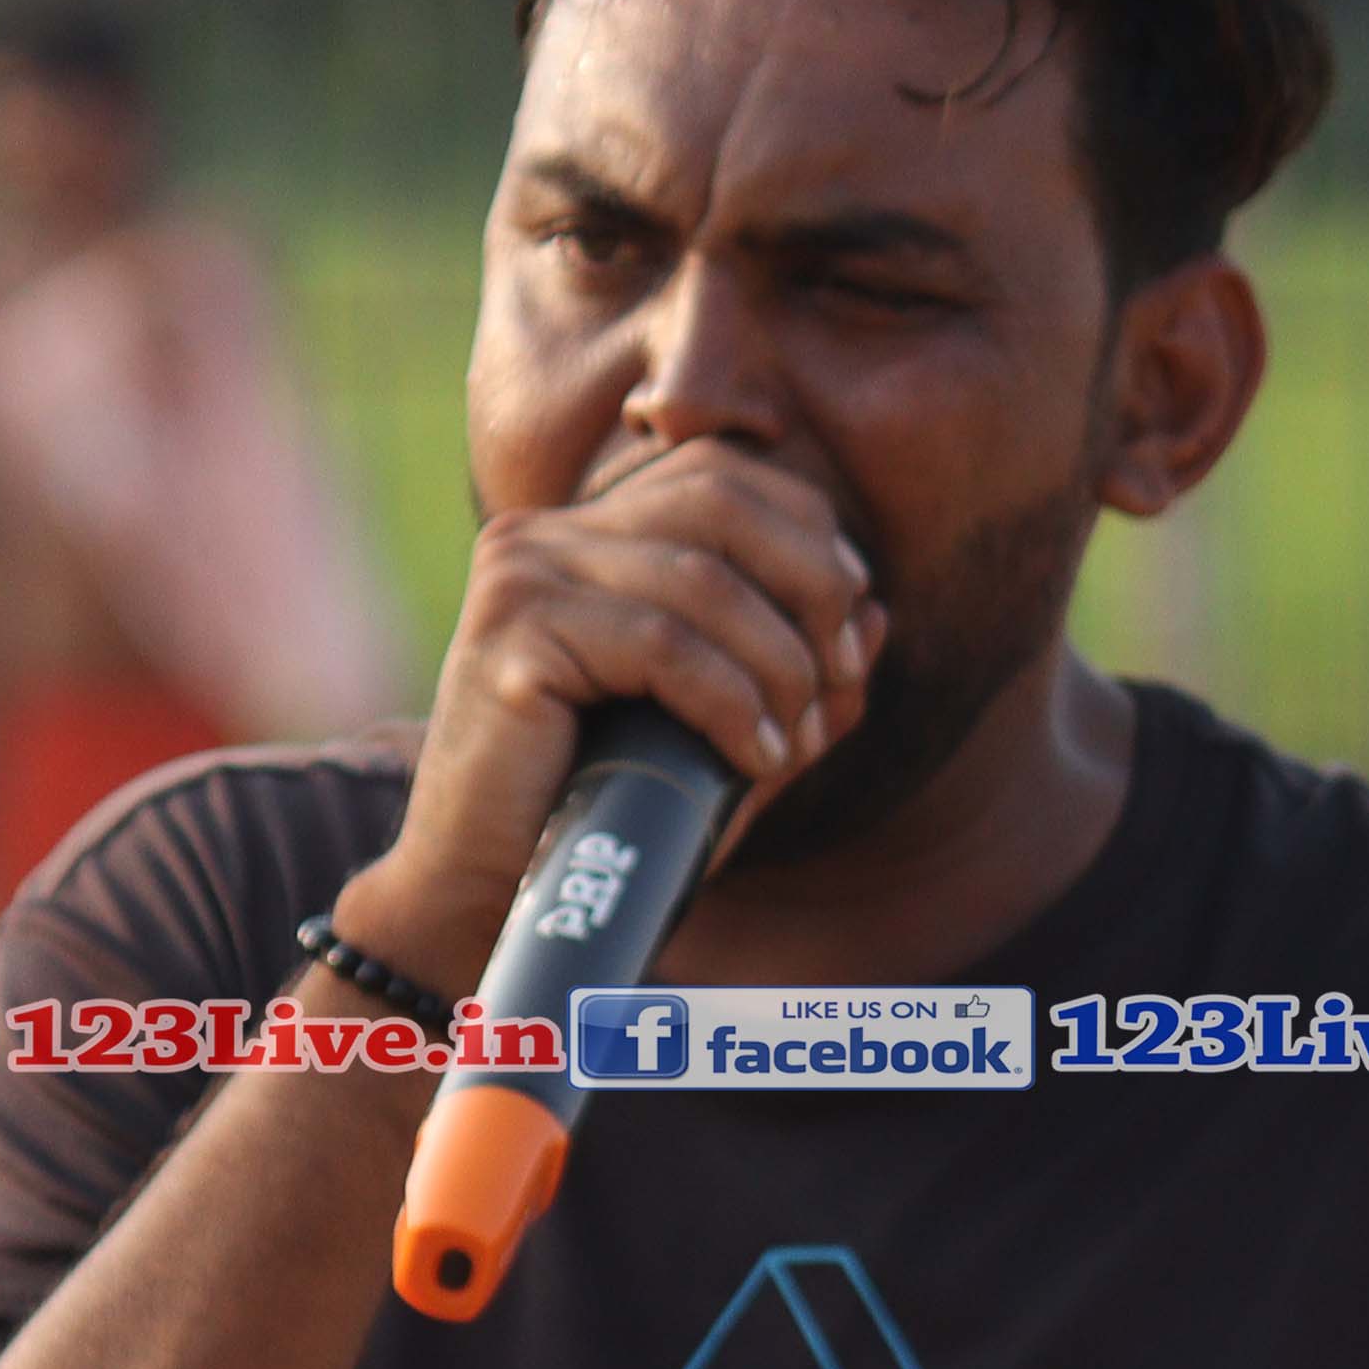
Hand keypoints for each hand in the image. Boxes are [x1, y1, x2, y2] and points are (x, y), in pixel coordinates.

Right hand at [342, 453, 881, 985]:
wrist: (489, 892)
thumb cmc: (608, 815)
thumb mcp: (726, 731)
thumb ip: (795, 669)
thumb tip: (879, 612)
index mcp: (589, 533)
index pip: (726, 476)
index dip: (811, 542)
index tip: (848, 638)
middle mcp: (547, 534)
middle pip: (722, 502)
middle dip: (808, 592)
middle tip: (834, 686)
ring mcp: (521, 575)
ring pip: (703, 579)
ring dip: (778, 663)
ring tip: (791, 743)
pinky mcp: (512, 632)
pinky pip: (662, 644)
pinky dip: (730, 702)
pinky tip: (753, 759)